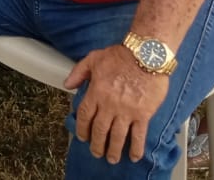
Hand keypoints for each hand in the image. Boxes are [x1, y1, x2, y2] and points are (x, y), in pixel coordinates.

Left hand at [66, 45, 168, 164]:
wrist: (146, 54)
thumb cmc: (120, 55)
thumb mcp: (94, 58)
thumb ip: (78, 72)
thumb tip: (67, 85)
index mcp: (96, 91)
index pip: (85, 115)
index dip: (82, 128)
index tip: (82, 137)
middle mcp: (110, 104)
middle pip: (100, 130)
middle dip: (96, 144)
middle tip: (96, 152)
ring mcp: (127, 111)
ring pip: (117, 136)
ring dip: (113, 150)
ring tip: (111, 158)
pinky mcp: (143, 114)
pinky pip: (138, 135)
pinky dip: (135, 148)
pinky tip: (133, 156)